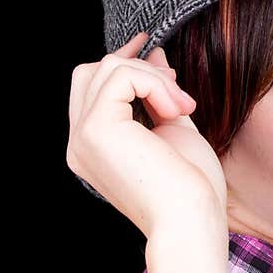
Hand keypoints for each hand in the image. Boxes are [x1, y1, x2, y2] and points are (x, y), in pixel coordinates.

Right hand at [66, 31, 227, 239]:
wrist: (192, 222)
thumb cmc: (190, 189)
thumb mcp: (175, 130)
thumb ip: (159, 94)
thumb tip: (153, 52)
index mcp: (93, 149)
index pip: (92, 89)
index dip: (122, 63)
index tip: (152, 49)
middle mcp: (79, 143)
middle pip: (91, 72)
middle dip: (137, 68)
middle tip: (177, 91)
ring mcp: (83, 136)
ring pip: (107, 68)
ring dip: (154, 79)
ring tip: (183, 108)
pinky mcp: (96, 129)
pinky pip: (121, 76)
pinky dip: (154, 84)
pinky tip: (175, 111)